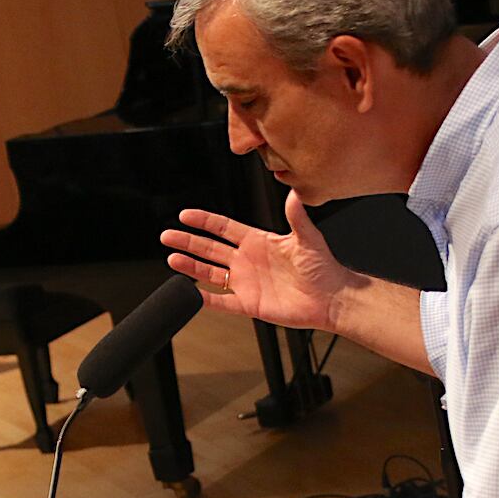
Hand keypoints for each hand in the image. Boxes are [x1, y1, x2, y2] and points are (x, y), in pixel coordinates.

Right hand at [162, 190, 363, 332]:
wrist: (331, 298)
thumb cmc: (323, 268)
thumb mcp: (308, 238)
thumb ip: (297, 217)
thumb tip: (294, 193)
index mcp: (258, 241)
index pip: (224, 228)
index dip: (204, 221)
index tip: (186, 215)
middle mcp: (247, 261)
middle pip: (209, 248)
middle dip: (188, 241)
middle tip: (167, 236)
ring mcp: (246, 282)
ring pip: (210, 273)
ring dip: (190, 266)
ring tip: (172, 259)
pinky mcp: (248, 304)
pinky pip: (221, 302)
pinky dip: (205, 299)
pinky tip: (190, 292)